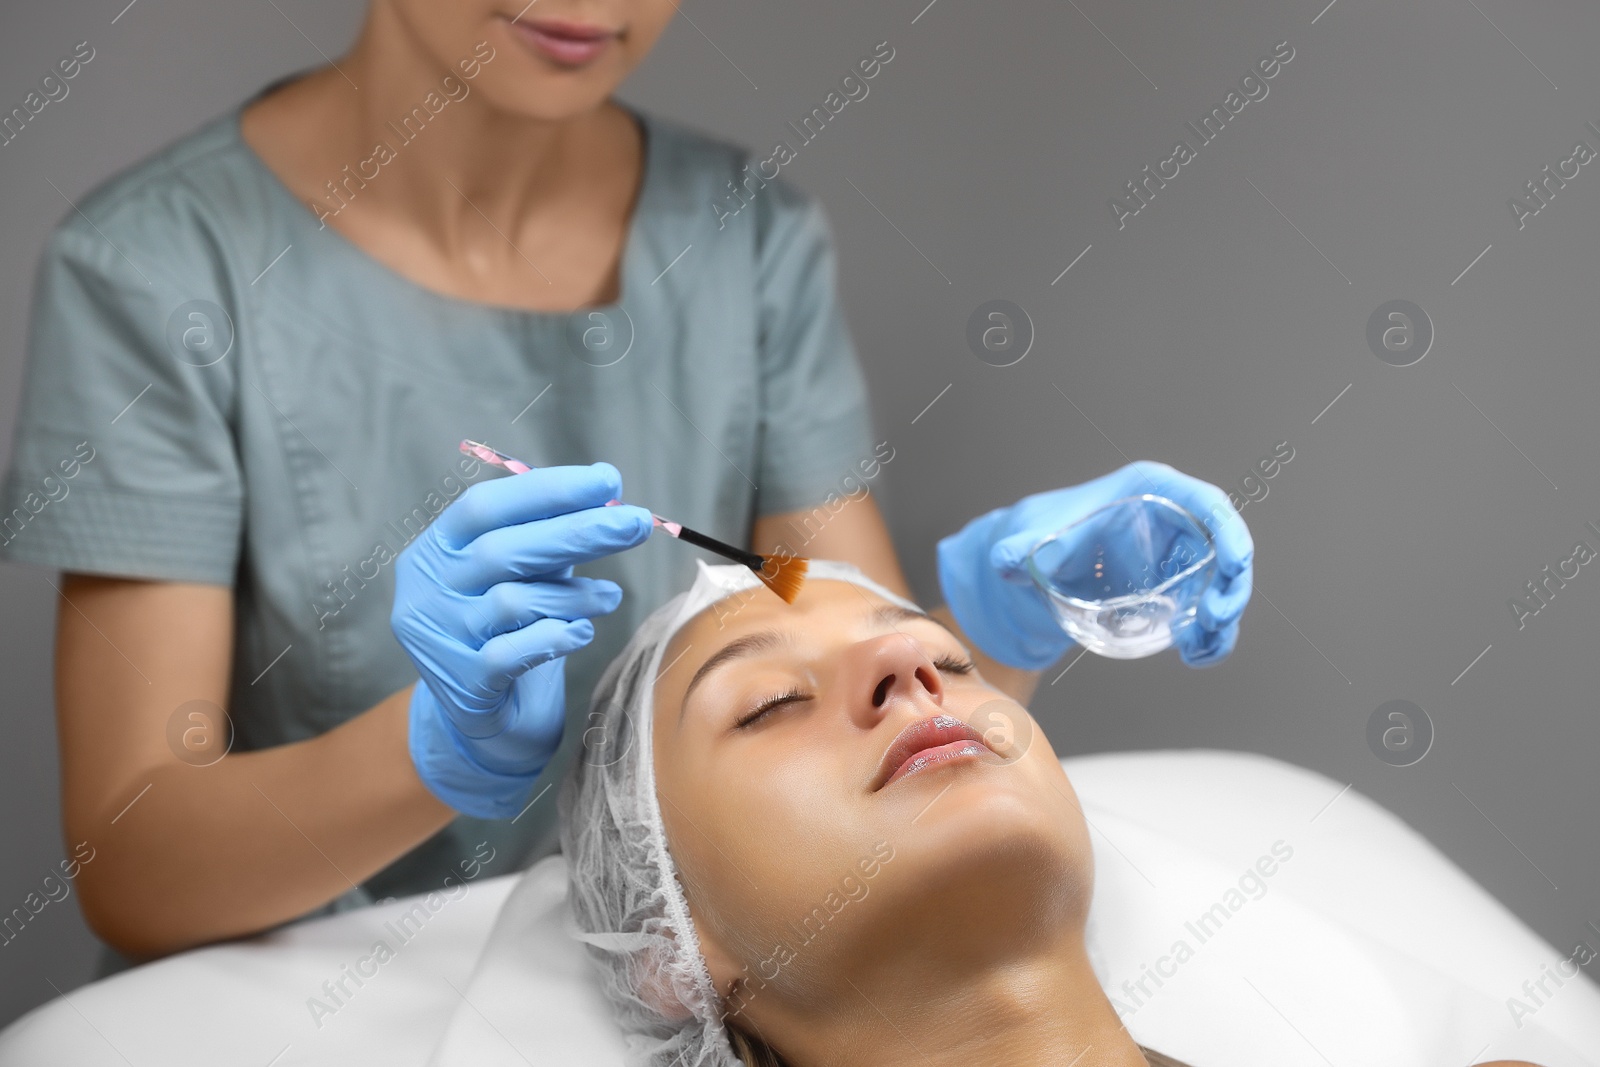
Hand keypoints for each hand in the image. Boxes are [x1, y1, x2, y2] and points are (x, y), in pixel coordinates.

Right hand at [390, 463, 654, 818]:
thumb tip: (607, 488)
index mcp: (435, 548)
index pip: (484, 506)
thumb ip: (549, 534)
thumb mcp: (517, 573)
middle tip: (635, 523)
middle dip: (578, 532)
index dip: (547, 490)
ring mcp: (440, 638)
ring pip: (512, 601)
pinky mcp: (462, 683)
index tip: (607, 481)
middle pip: (503, 549)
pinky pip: (513, 653)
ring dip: (573, 595)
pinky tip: (582, 631)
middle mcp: (427, 589)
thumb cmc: (505, 626)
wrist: (482, 715)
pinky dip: (554, 637)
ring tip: (611, 596)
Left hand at [936, 460, 1253, 669]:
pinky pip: (1205, 609)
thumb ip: (1020, 547)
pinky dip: (1208, 635)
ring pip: (1221, 585)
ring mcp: (1181, 555)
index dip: (1230, 530)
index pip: (1207, 503)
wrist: (1046, 556)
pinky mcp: (1178, 586)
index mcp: (1152, 490)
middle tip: (1211, 622)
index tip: (1237, 563)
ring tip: (1200, 651)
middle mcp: (1175, 520)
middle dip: (1230, 587)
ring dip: (1222, 620)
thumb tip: (1006, 561)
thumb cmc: (1049, 532)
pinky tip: (1194, 657)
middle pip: (1225, 548)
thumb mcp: (1036, 539)